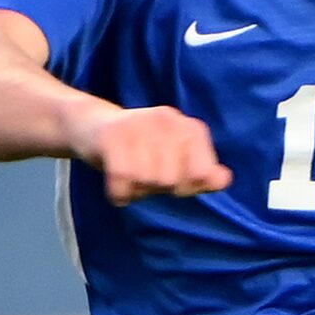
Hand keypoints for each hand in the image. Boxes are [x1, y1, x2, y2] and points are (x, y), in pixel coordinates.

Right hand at [72, 104, 231, 205]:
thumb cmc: (140, 150)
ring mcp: (140, 125)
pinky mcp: (113, 136)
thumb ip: (203, 173)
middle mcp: (169, 121)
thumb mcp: (176, 161)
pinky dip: (119, 193)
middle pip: (173, 181)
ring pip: (149, 181)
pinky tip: (116, 187)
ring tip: (129, 177)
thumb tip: (225, 179)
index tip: (170, 178)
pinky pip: (123, 180)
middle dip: (157, 189)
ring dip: (137, 190)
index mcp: (190, 128)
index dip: (186, 186)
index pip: (202, 174)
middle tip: (142, 175)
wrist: (90, 126)